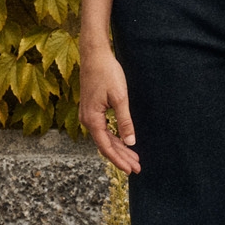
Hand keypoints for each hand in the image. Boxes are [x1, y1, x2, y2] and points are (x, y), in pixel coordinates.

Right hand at [78, 45, 140, 173]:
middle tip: (137, 168)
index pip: (106, 147)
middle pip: (105, 145)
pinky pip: (103, 130)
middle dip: (122, 157)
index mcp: (92, 119)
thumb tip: (130, 142)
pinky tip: (124, 142)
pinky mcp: (91, 110)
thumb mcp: (120, 98)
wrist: (94, 55)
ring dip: (119, 149)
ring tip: (134, 158)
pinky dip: (114, 138)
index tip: (131, 170)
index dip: (119, 160)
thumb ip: (125, 121)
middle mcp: (87, 120)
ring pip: (104, 138)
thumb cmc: (107, 73)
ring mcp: (88, 115)